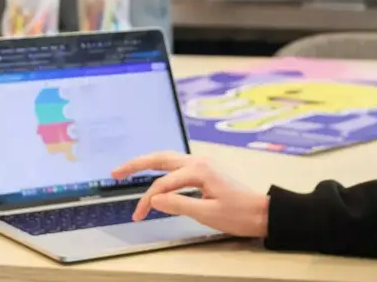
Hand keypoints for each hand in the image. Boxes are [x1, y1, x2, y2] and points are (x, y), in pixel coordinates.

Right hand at [113, 151, 268, 237]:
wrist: (262, 212)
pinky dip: (159, 168)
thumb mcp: (208, 214)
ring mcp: (201, 164)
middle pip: (160, 159)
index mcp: (199, 170)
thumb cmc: (238, 214)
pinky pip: (175, 165)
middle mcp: (198, 162)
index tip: (137, 217)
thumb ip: (179, 204)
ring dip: (146, 163)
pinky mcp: (204, 171)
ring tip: (126, 170)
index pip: (162, 185)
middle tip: (114, 172)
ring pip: (167, 159)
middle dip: (136, 165)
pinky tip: (152, 173)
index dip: (146, 200)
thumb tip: (154, 199)